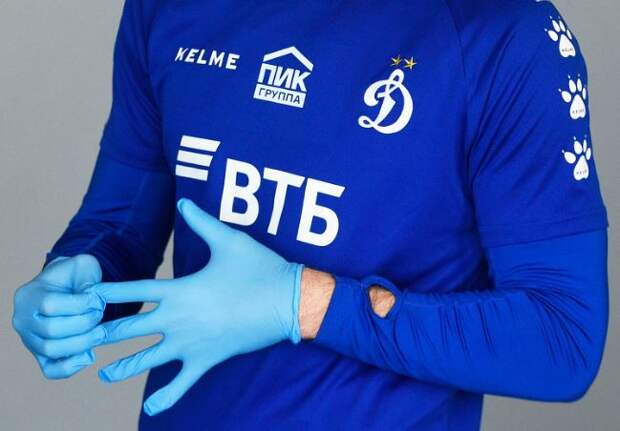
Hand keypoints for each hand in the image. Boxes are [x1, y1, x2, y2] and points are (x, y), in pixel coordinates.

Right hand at [12, 255, 105, 378]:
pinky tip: (89, 354)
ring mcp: (29, 339)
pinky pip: (51, 370)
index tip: (98, 300)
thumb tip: (92, 301)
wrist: (65, 287)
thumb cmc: (75, 276)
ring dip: (83, 343)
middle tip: (100, 315)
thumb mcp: (82, 266)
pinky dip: (71, 367)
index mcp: (29, 294)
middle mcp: (22, 319)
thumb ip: (88, 278)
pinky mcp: (40, 356)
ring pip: (51, 350)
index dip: (80, 305)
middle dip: (84, 323)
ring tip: (100, 332)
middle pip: (51, 330)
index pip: (50, 305)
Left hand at [94, 198, 302, 415]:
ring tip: (102, 374)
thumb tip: (184, 201)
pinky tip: (152, 410)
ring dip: (123, 367)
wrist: (287, 301)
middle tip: (81, 338)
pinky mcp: (207, 360)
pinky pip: (182, 384)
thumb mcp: (229, 241)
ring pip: (147, 360)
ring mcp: (191, 344)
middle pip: (129, 329)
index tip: (85, 297)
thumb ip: (202, 222)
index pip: (132, 291)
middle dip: (103, 334)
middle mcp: (177, 320)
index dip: (106, 293)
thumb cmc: (259, 269)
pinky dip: (166, 398)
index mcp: (179, 290)